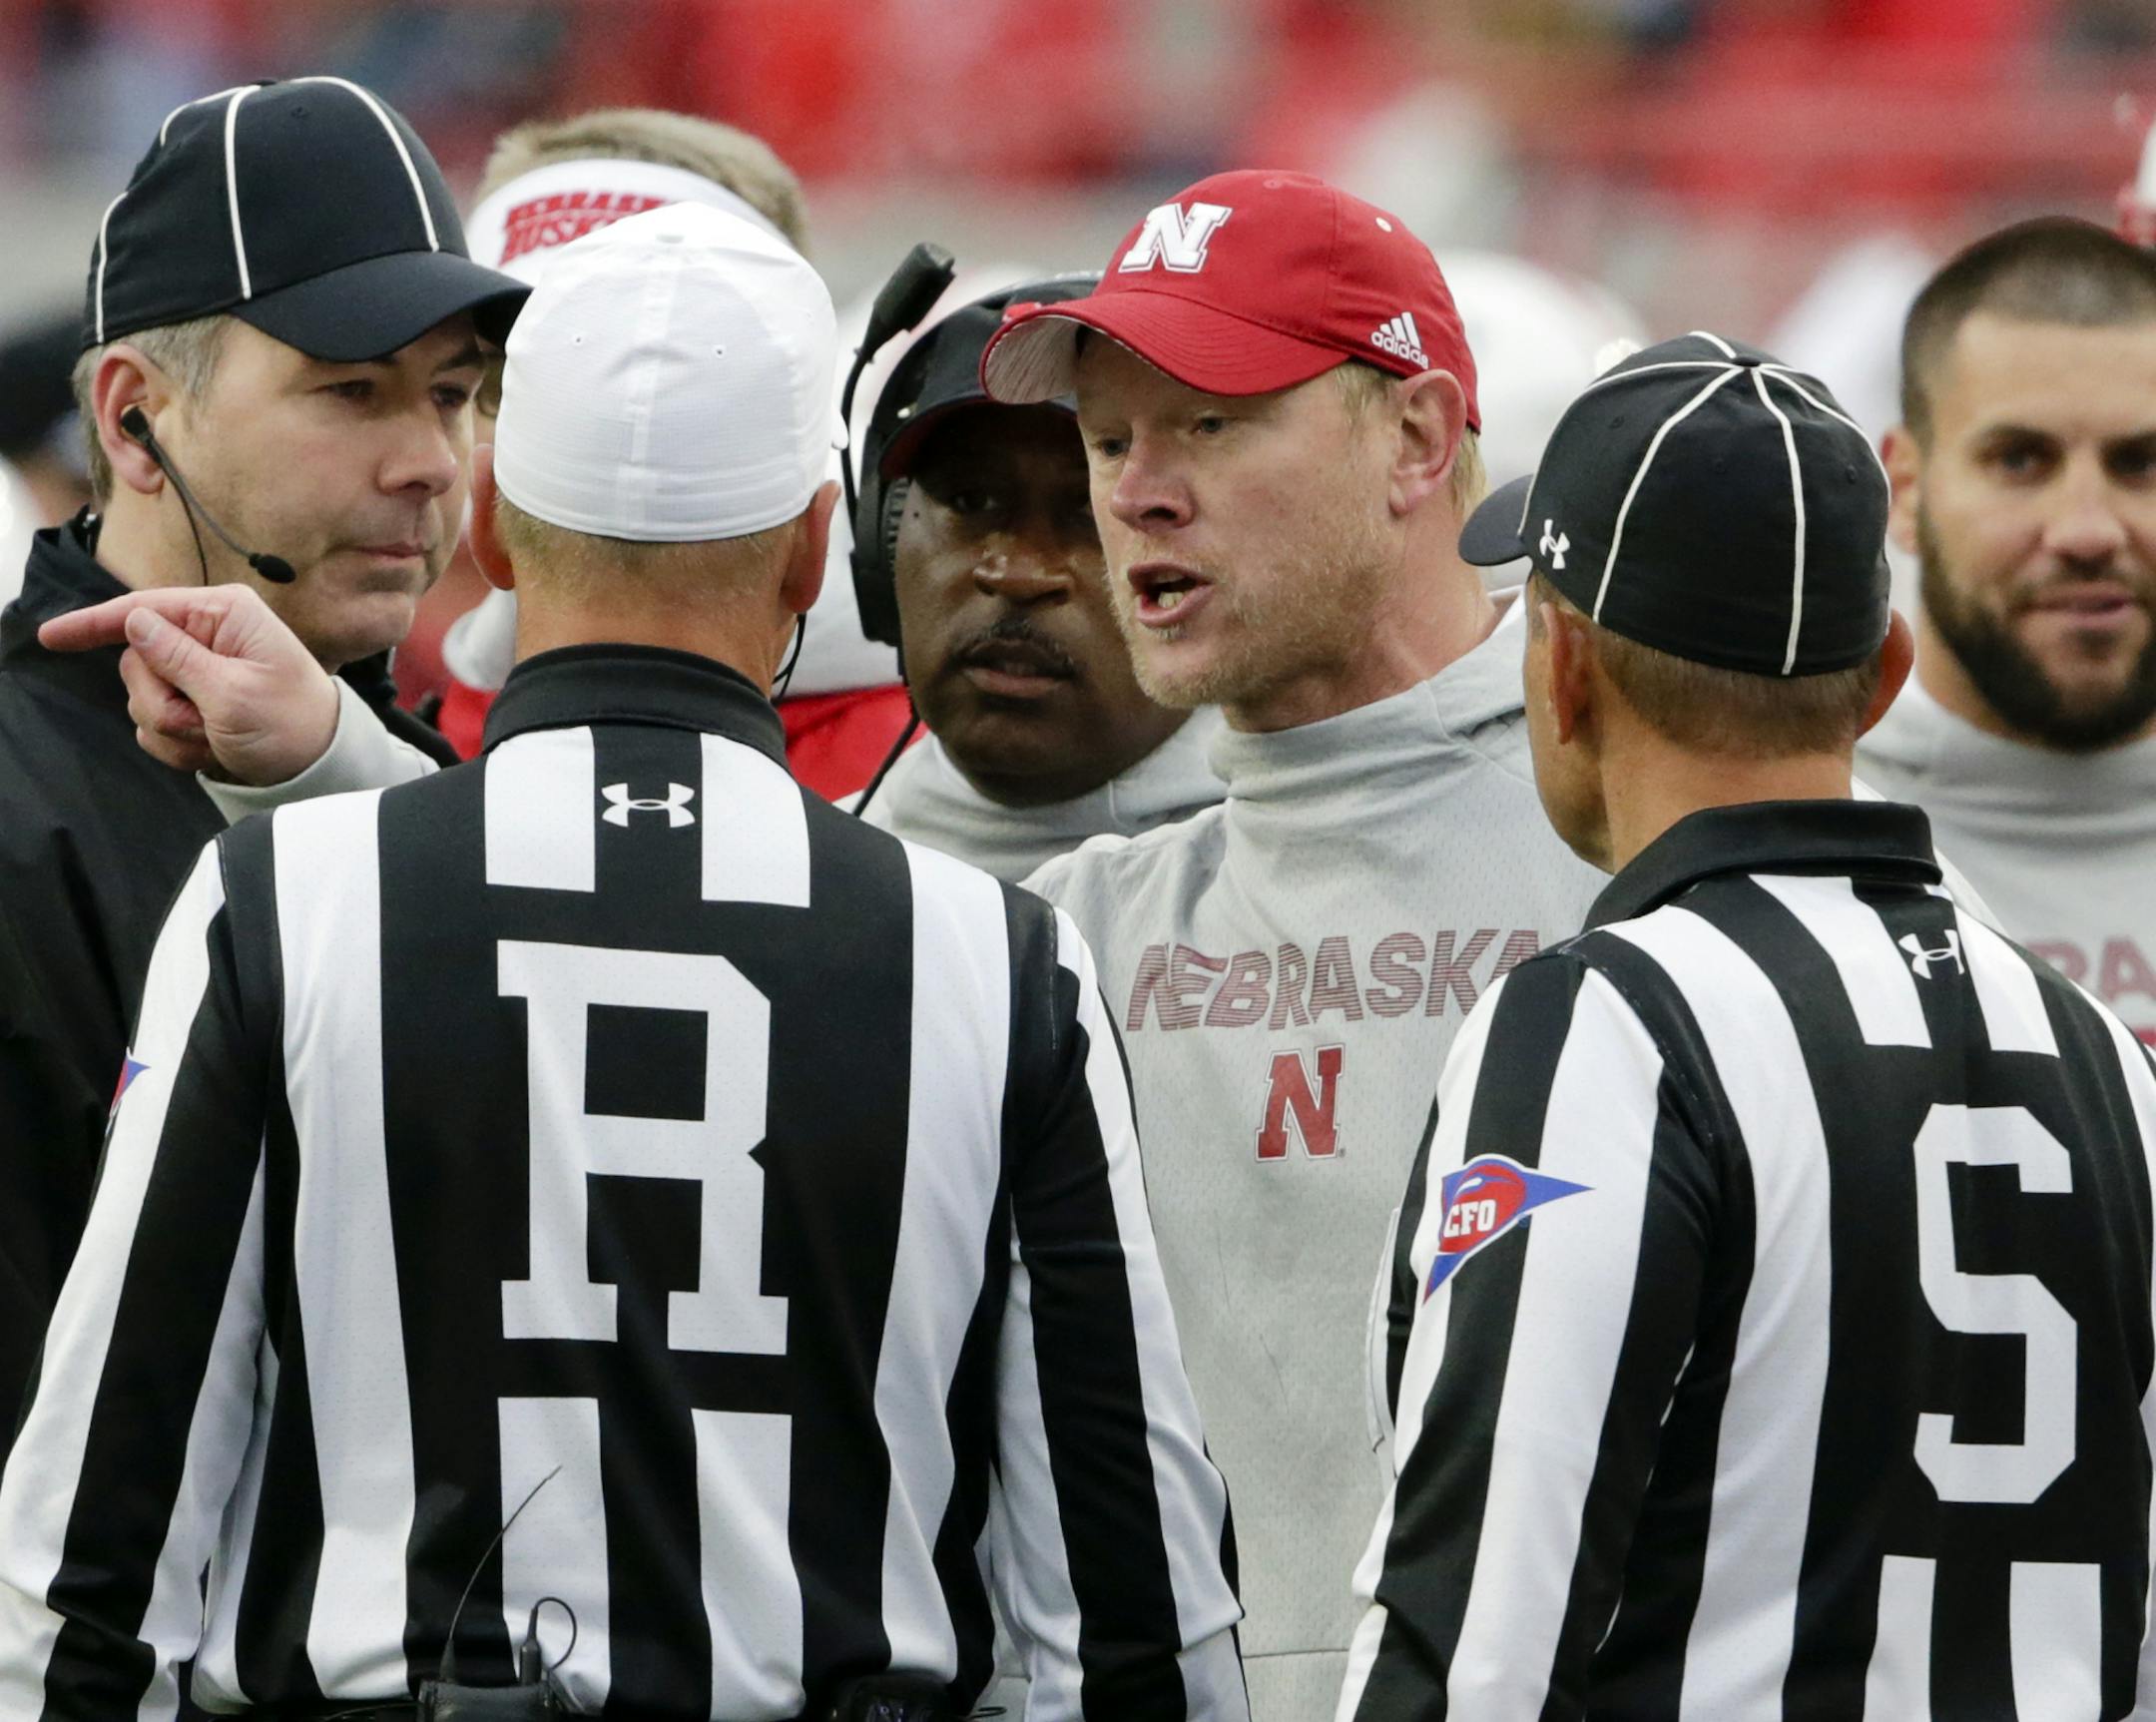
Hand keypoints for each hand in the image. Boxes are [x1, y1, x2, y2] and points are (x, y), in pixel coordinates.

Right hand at [38, 587, 340, 784]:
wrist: (319, 769)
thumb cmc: (292, 725)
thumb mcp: (233, 693)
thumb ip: (178, 658)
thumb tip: (135, 621)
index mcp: (225, 614)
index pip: (144, 608)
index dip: (94, 623)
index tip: (52, 638)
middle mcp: (209, 635)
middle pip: (137, 662)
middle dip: (161, 702)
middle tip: (203, 722)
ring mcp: (200, 671)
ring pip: (142, 698)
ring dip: (172, 728)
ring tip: (216, 736)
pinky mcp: (196, 703)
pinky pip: (155, 725)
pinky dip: (178, 744)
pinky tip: (212, 748)